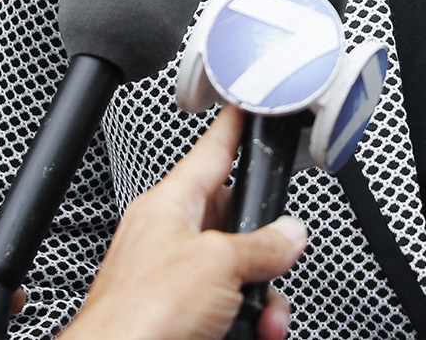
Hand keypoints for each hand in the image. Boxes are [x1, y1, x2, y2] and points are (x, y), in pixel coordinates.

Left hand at [67, 107, 307, 339]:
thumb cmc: (138, 312)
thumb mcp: (218, 263)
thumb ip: (261, 244)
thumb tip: (287, 235)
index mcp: (168, 206)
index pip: (210, 152)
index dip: (232, 128)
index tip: (244, 107)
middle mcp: (169, 239)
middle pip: (233, 225)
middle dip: (265, 248)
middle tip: (279, 257)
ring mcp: (174, 281)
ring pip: (237, 274)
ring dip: (259, 296)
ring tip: (262, 314)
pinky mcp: (180, 316)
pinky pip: (228, 308)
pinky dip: (246, 321)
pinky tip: (251, 331)